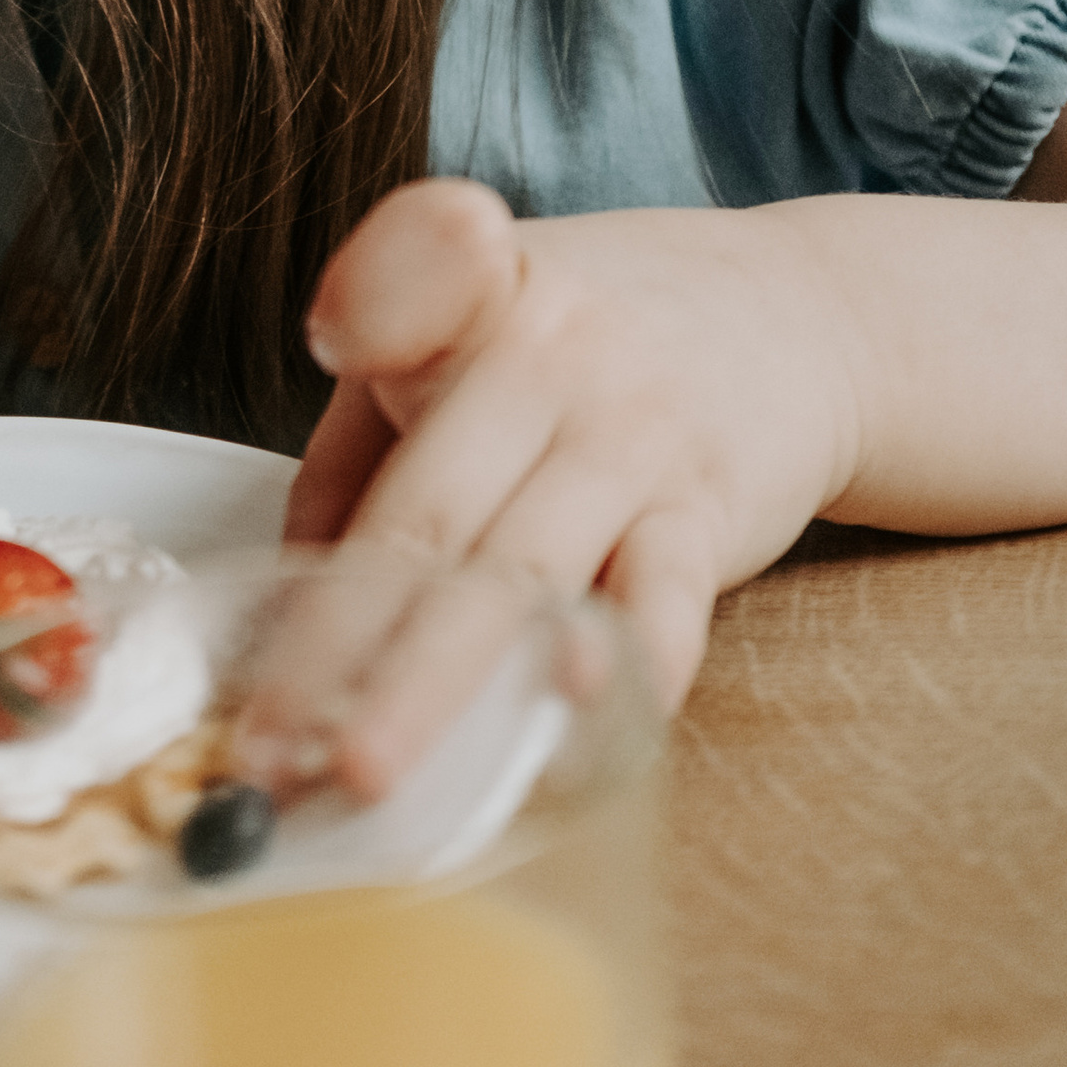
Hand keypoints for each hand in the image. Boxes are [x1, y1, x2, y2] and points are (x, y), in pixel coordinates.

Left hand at [284, 180, 866, 725]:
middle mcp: (550, 360)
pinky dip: (620, 662)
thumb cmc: (600, 334)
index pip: (389, 321)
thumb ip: (362, 439)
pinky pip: (662, 593)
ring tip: (375, 765)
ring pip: (520, 573)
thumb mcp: (472, 324)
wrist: (801, 312)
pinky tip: (570, 719)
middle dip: (339, 640)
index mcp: (470, 301)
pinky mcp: (710, 506)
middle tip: (273, 744)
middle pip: (428, 514)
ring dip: (439, 682)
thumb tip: (283, 577)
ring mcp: (634, 435)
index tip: (265, 476)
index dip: (337, 364)